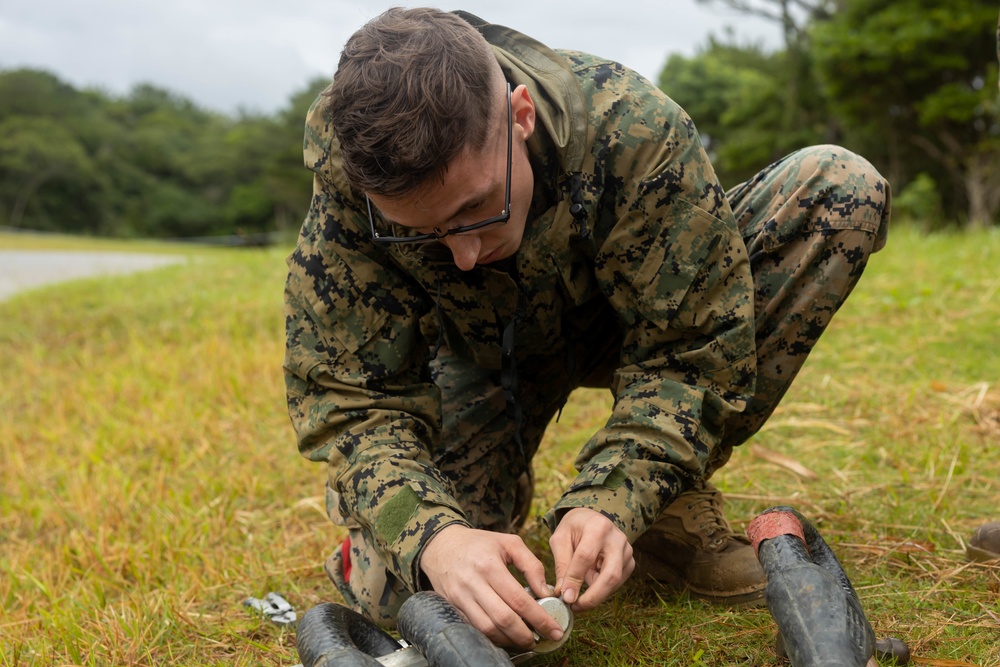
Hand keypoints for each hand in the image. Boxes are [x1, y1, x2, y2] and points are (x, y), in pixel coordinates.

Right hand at [419, 524, 564, 648]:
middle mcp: (473, 583)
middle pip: (503, 618)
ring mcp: (460, 597)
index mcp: (489, 565)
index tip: (554, 629)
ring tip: (524, 640)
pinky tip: (505, 635)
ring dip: (509, 640)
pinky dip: (492, 636)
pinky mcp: (452, 607)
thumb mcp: (509, 543)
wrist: (441, 545)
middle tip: (540, 640)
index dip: (539, 618)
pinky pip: (474, 628)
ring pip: (487, 628)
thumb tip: (546, 592)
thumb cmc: (479, 543)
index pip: (518, 599)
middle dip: (525, 635)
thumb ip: (532, 565)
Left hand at [550, 508, 634, 610]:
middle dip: (593, 596)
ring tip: (578, 597)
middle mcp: (617, 539)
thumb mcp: (560, 540)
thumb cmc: (574, 528)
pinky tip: (590, 586)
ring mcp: (627, 551)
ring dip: (596, 595)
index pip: (586, 556)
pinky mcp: (629, 562)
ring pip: (615, 582)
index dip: (575, 579)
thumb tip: (564, 594)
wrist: (592, 519)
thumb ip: (562, 565)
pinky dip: (602, 590)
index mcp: (597, 527)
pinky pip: (617, 583)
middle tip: (576, 607)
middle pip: (610, 574)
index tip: (565, 597)